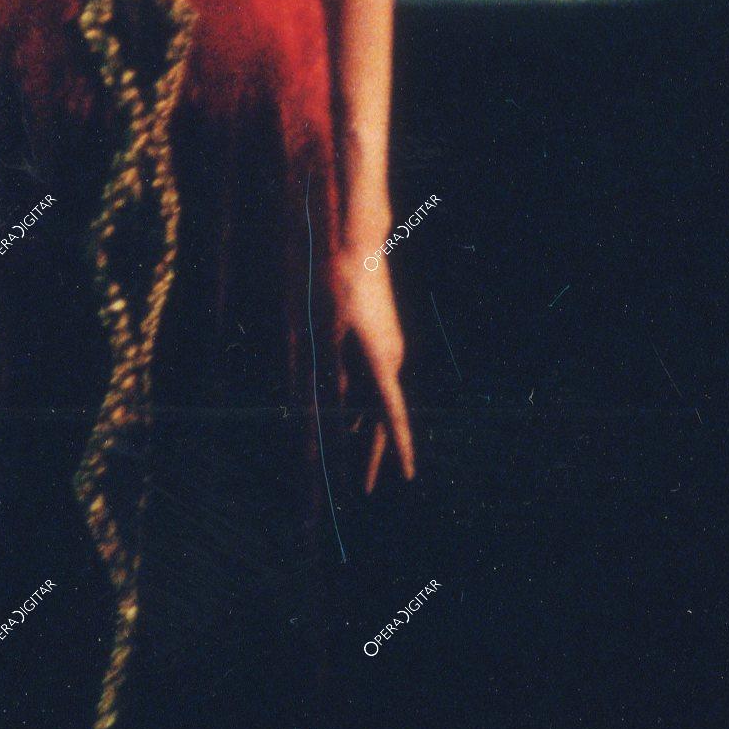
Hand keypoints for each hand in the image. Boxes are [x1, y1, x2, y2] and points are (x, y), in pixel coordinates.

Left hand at [329, 247, 417, 489]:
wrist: (351, 239)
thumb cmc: (333, 284)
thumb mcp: (320, 333)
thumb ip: (325, 376)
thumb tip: (327, 412)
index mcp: (380, 362)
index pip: (393, 416)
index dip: (397, 450)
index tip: (408, 476)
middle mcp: (390, 358)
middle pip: (383, 416)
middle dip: (372, 454)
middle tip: (367, 490)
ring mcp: (386, 346)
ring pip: (375, 399)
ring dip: (362, 430)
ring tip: (356, 466)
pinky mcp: (378, 336)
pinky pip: (371, 381)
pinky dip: (359, 405)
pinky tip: (346, 419)